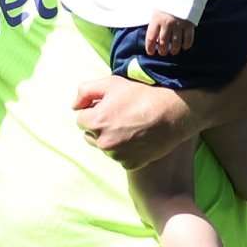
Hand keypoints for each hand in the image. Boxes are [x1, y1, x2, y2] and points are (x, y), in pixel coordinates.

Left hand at [72, 76, 197, 171]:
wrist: (172, 113)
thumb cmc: (142, 95)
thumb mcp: (111, 83)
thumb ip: (85, 91)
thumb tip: (74, 106)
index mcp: (95, 122)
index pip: (81, 119)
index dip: (94, 110)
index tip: (108, 106)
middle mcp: (103, 142)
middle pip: (91, 135)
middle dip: (100, 126)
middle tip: (119, 116)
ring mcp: (117, 155)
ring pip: (106, 147)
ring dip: (112, 138)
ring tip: (130, 126)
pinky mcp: (130, 164)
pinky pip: (121, 157)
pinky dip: (126, 150)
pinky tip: (138, 137)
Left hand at [144, 12, 195, 58]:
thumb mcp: (156, 6)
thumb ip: (152, 18)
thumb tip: (149, 30)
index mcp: (156, 19)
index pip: (151, 38)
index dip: (150, 48)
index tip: (150, 52)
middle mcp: (167, 23)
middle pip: (163, 43)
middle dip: (163, 51)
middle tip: (163, 52)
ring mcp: (179, 25)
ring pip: (176, 44)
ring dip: (174, 50)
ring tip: (173, 51)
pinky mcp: (189, 24)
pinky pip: (188, 39)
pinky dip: (186, 45)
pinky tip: (184, 46)